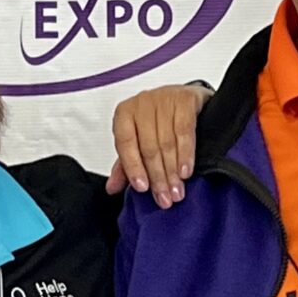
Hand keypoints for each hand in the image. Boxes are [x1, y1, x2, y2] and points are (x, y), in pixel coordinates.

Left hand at [106, 84, 208, 206]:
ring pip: (167, 142)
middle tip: (164, 197)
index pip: (125, 143)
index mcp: (125, 113)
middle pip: (148, 146)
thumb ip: (125, 165)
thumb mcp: (138, 142)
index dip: (133, 167)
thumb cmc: (158, 121)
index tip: (142, 187)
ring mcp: (163, 99)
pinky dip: (186, 154)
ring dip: (172, 171)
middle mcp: (142, 103)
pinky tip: (185, 171)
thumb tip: (112, 187)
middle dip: (157, 176)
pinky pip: (184, 131)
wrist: (184, 99)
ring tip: (176, 191)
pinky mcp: (185, 99)